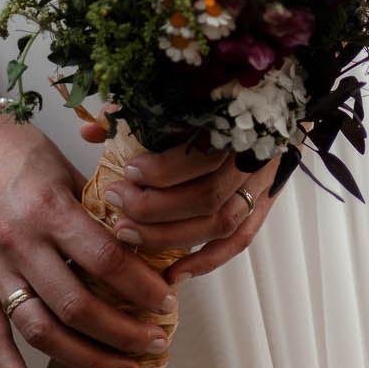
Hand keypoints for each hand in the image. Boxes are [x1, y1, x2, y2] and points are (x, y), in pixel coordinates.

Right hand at [0, 115, 176, 367]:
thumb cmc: (14, 147)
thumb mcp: (65, 167)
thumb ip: (95, 210)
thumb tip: (137, 245)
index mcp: (49, 208)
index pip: (105, 259)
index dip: (140, 287)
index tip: (166, 301)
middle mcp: (19, 244)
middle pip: (77, 306)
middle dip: (123, 332)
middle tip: (156, 343)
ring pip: (41, 331)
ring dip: (85, 359)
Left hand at [79, 115, 283, 281]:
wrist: (278, 102)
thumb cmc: (223, 96)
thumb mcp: (184, 94)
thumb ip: (137, 110)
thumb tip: (90, 129)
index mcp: (234, 123)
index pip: (199, 155)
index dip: (161, 169)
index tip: (127, 170)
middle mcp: (250, 158)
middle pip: (205, 196)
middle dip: (154, 207)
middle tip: (117, 203)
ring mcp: (259, 185)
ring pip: (219, 223)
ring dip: (171, 236)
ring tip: (129, 235)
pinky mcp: (264, 206)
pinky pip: (238, 241)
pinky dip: (205, 261)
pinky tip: (173, 272)